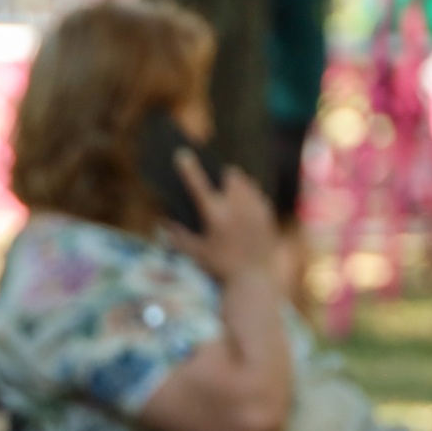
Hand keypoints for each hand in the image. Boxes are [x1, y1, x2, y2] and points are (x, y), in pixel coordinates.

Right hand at [163, 153, 278, 283]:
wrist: (255, 277)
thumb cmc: (220, 267)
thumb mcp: (195, 253)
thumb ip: (178, 235)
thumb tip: (164, 220)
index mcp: (215, 215)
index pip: (198, 185)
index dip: (189, 168)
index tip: (182, 153)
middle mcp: (236, 207)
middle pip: (229, 176)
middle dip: (221, 174)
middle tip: (215, 178)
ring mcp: (255, 208)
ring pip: (245, 182)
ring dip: (235, 182)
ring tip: (229, 189)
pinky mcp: (267, 214)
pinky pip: (257, 194)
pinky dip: (249, 195)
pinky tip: (243, 204)